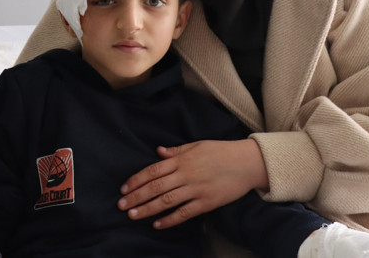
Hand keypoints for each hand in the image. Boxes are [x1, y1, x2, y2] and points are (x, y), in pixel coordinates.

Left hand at [117, 139, 267, 228]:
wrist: (247, 162)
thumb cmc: (222, 151)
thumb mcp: (198, 145)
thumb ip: (177, 150)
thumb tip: (158, 152)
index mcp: (182, 159)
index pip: (153, 170)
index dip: (136, 180)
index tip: (124, 189)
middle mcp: (186, 174)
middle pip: (156, 187)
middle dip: (136, 197)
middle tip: (121, 205)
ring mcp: (196, 189)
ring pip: (166, 201)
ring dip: (147, 209)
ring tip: (133, 215)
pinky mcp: (207, 202)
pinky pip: (184, 213)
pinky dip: (170, 220)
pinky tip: (157, 224)